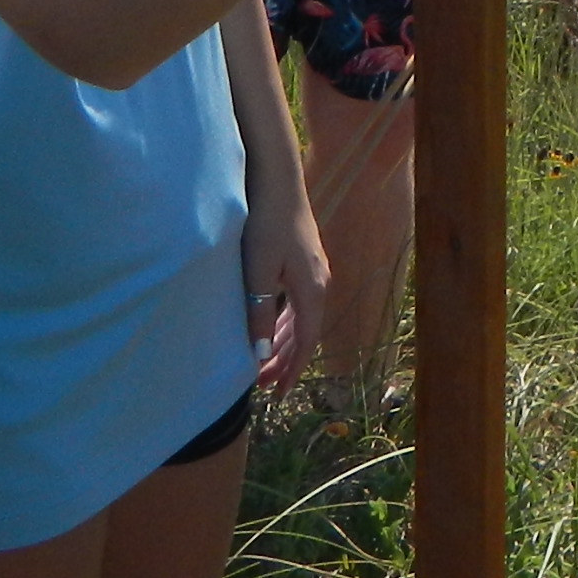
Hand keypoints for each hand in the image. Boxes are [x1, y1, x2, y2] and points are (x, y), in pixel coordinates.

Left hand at [243, 192, 330, 394]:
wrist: (278, 183)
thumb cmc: (265, 224)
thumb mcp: (258, 272)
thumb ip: (260, 314)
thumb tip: (261, 356)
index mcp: (312, 291)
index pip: (305, 342)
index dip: (293, 370)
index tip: (279, 394)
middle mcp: (319, 285)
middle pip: (304, 334)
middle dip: (285, 361)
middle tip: (263, 385)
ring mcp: (314, 273)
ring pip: (301, 320)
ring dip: (283, 344)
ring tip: (265, 365)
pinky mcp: (304, 264)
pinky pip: (297, 305)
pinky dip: (284, 324)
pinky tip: (272, 330)